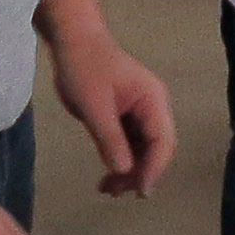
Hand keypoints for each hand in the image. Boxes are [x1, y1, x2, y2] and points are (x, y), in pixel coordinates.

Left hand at [46, 21, 176, 200]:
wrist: (71, 41)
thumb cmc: (84, 68)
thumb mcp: (94, 106)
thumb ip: (110, 138)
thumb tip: (125, 171)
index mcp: (153, 100)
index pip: (163, 141)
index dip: (154, 168)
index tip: (139, 191)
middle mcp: (153, 107)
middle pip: (157, 149)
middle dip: (141, 173)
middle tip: (116, 193)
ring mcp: (140, 112)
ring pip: (144, 150)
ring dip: (130, 171)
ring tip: (107, 190)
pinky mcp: (126, 116)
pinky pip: (130, 144)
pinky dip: (121, 161)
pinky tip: (107, 176)